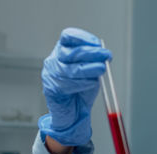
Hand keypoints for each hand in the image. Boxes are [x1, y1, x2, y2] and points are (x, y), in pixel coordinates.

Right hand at [38, 28, 111, 145]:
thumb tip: (104, 54)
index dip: (83, 38)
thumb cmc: (82, 90)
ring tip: (102, 69)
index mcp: (63, 51)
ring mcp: (50, 74)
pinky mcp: (51, 89)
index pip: (68, 36)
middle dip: (91, 53)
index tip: (98, 43)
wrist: (73, 113)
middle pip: (70, 52)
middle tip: (106, 56)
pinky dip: (82, 83)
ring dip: (88, 69)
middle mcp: (54, 60)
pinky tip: (91, 83)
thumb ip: (95, 62)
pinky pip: (67, 84)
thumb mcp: (91, 72)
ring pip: (70, 69)